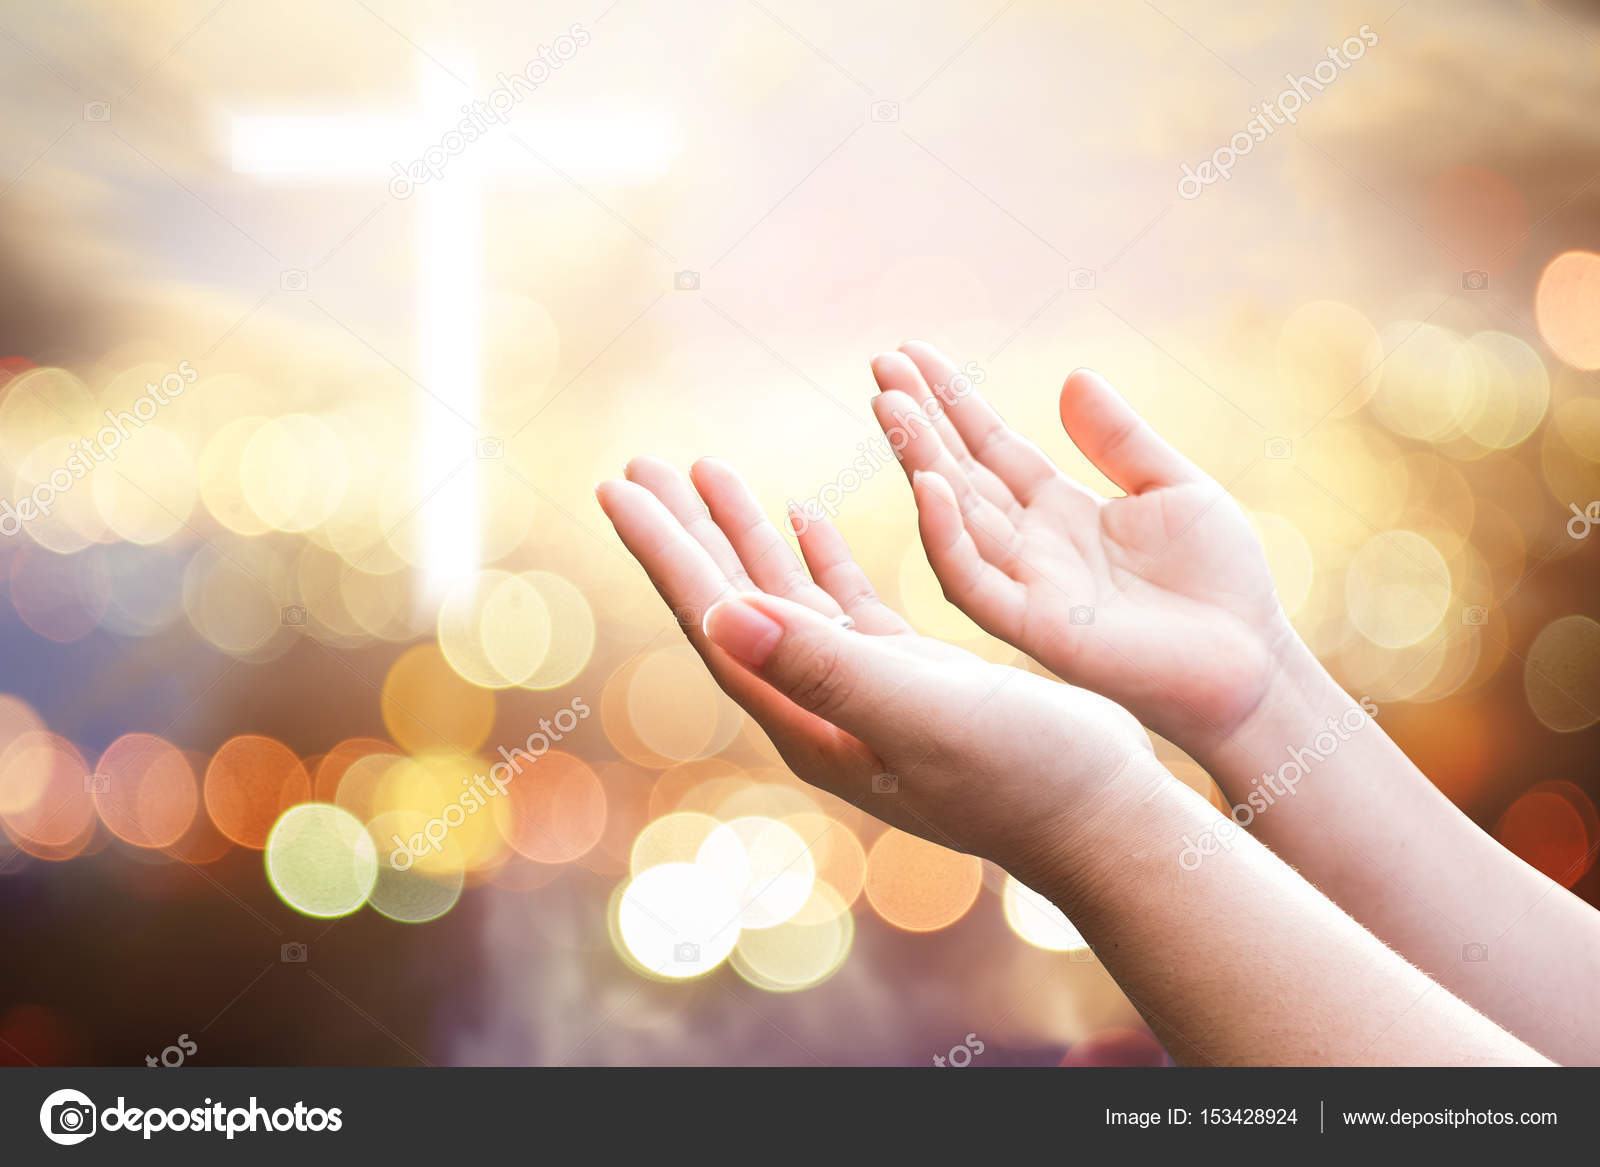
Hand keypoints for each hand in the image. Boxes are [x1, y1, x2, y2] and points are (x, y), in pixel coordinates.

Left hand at [596, 456, 1154, 870]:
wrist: (1105, 822)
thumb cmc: (1025, 778)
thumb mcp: (922, 714)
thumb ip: (823, 667)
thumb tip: (718, 615)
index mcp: (807, 716)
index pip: (714, 616)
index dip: (664, 547)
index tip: (617, 481)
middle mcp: (820, 706)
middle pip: (731, 601)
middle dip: (686, 529)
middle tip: (639, 462)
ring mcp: (863, 692)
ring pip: (784, 594)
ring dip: (743, 532)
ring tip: (706, 468)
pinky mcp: (911, 677)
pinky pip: (843, 603)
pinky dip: (817, 554)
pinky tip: (802, 514)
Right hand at [870, 341, 1303, 753]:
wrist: (1253, 664)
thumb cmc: (1221, 584)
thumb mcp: (1175, 487)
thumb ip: (1119, 440)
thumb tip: (1073, 377)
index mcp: (1059, 510)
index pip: (989, 446)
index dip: (952, 401)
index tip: (910, 354)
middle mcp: (1030, 546)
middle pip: (958, 473)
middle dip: (918, 422)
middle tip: (880, 367)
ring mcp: (1026, 585)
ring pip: (953, 518)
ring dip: (918, 462)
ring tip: (890, 407)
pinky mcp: (1033, 628)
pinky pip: (972, 581)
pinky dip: (946, 536)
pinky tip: (931, 485)